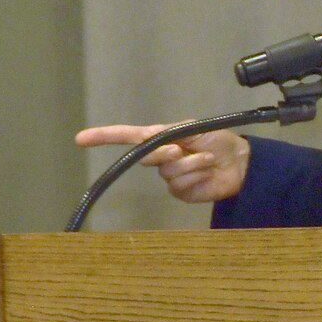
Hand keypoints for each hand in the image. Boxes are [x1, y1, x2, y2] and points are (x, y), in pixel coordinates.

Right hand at [75, 123, 250, 202]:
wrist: (240, 162)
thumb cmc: (218, 139)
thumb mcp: (194, 128)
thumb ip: (170, 133)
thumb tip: (152, 142)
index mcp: (161, 139)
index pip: (128, 137)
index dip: (105, 137)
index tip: (81, 138)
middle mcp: (161, 158)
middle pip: (147, 158)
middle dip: (165, 153)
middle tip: (183, 149)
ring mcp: (169, 177)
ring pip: (168, 173)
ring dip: (191, 164)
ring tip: (207, 159)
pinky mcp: (180, 192)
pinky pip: (180, 186)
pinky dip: (196, 177)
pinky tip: (207, 173)